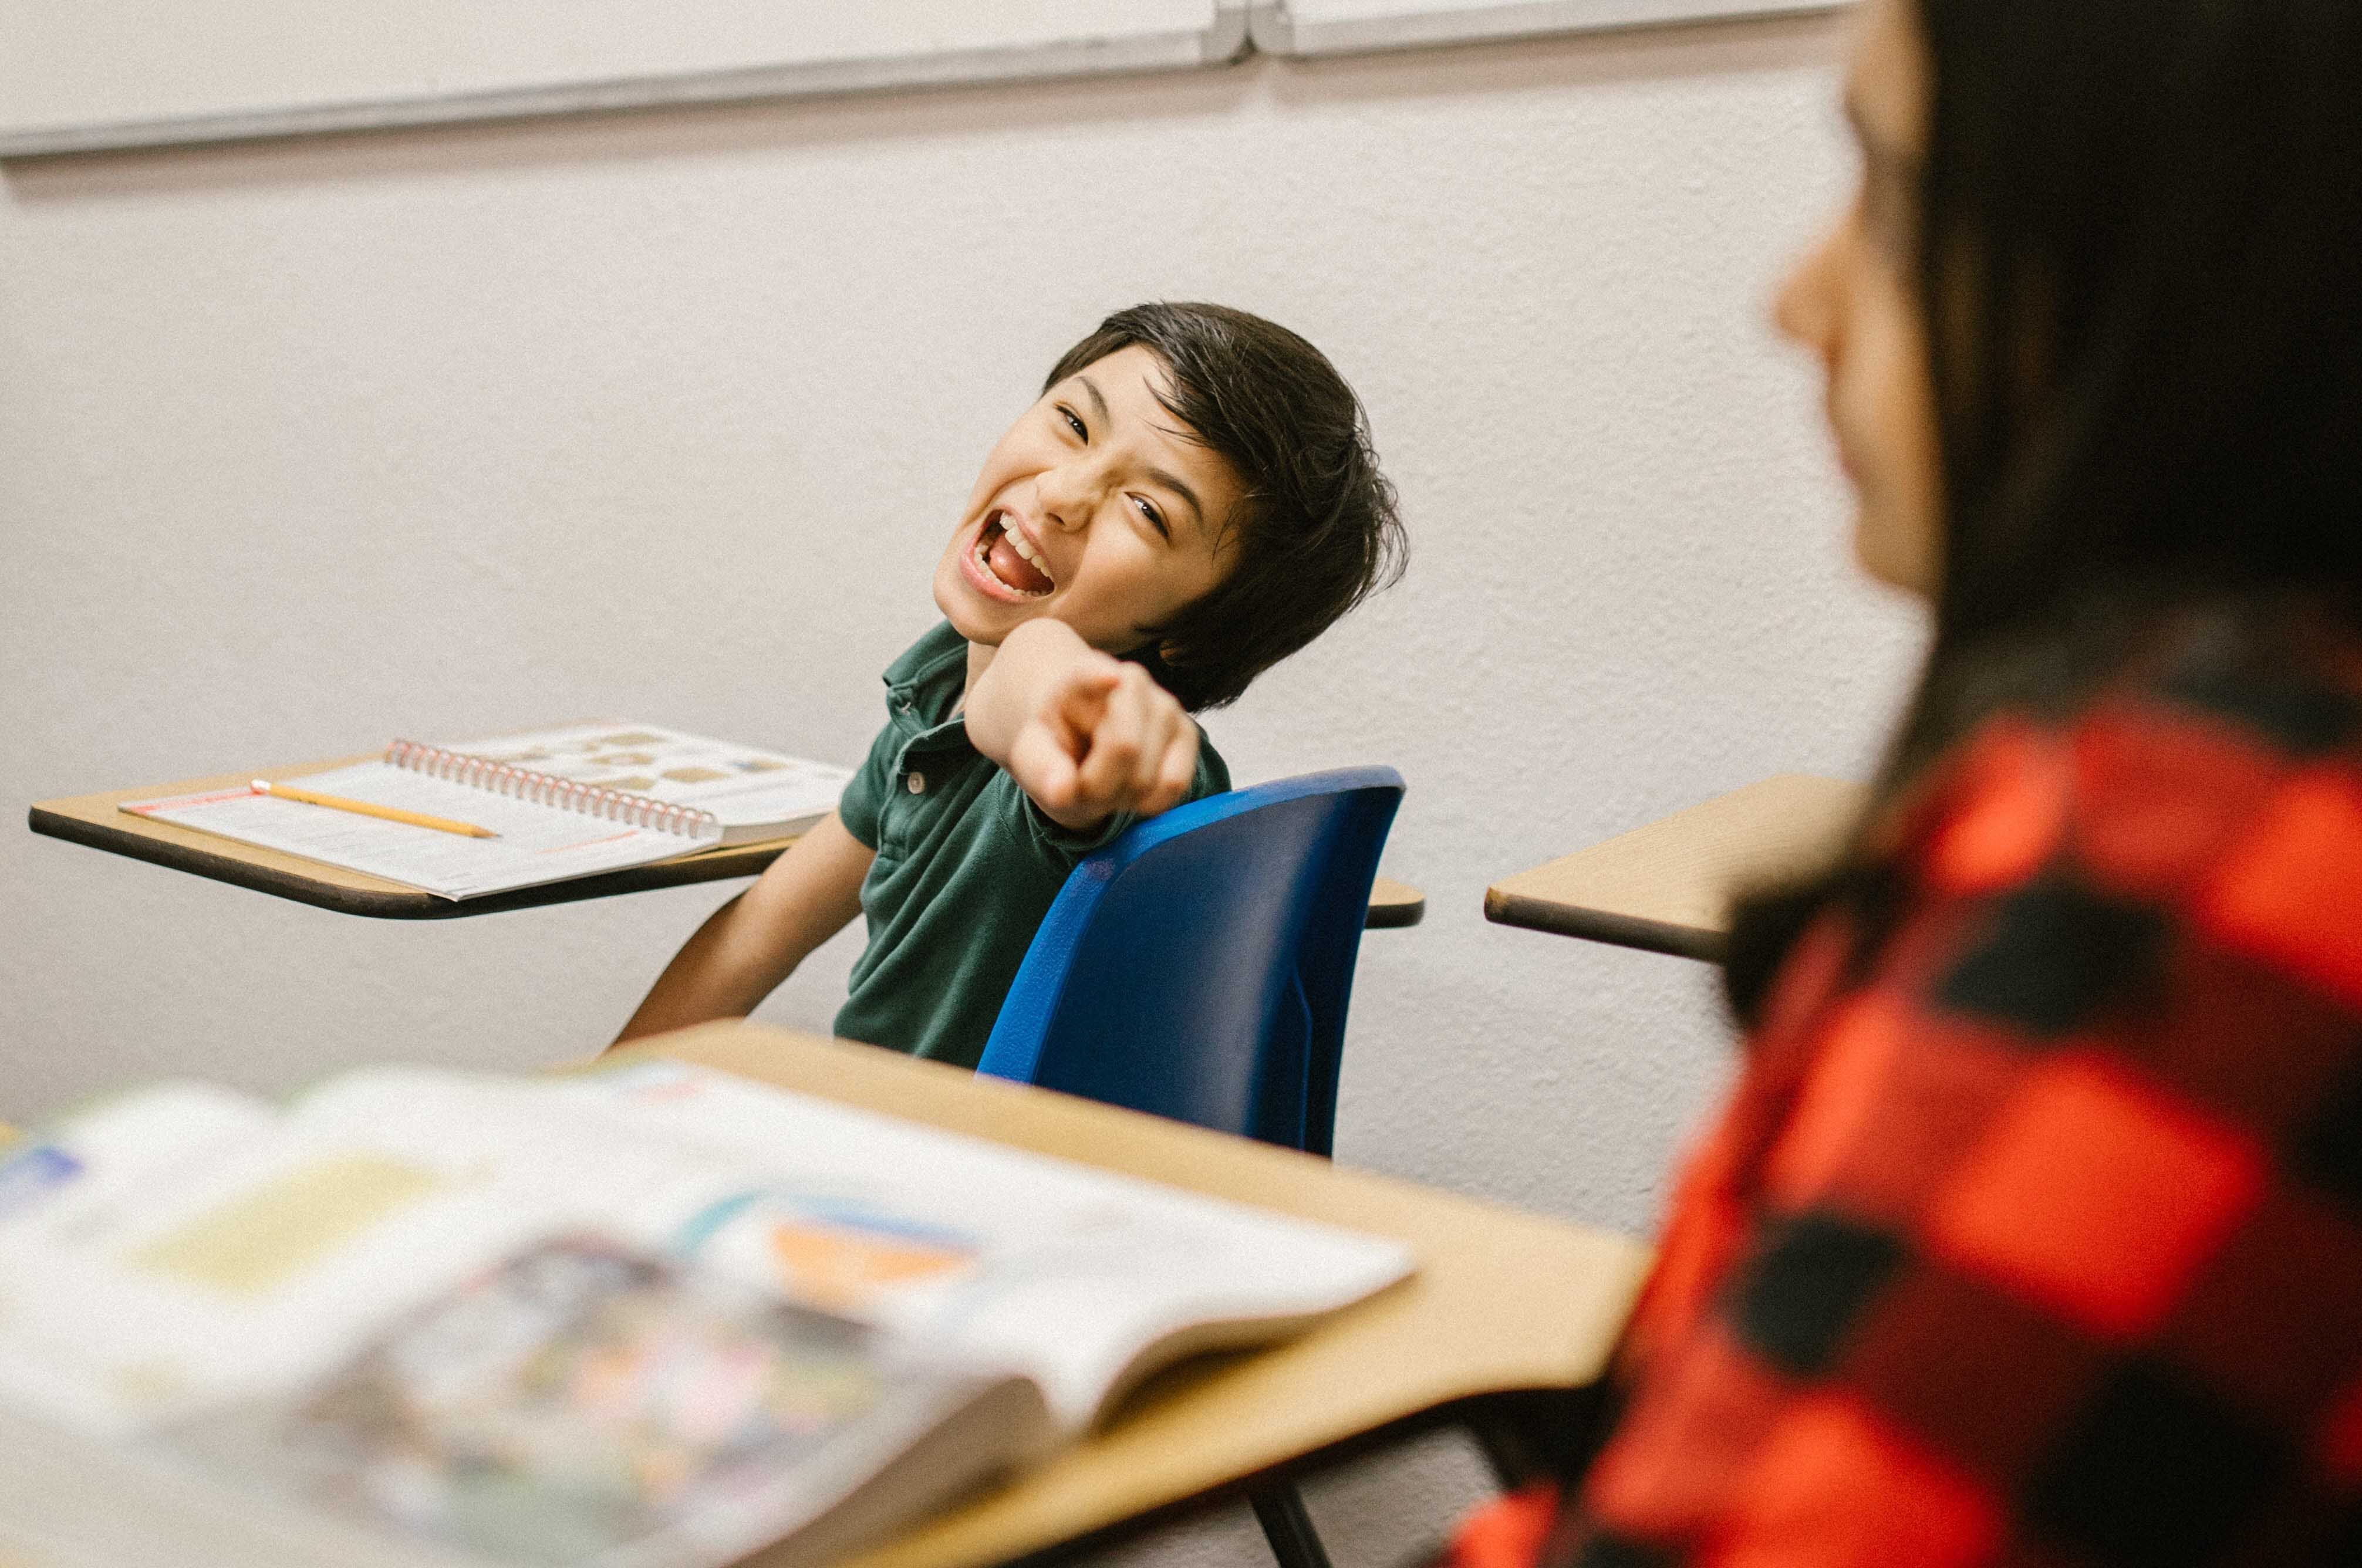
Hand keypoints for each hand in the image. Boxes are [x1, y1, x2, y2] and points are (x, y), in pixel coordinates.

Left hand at [971, 624, 1198, 830]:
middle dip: (1098, 787)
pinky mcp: (1188, 731)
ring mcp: (1164, 704)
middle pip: (1124, 748)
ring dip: (1122, 798)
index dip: (1099, 676)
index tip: (1109, 677)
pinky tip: (1132, 788)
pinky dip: (1149, 802)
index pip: (1090, 674)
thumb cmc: (1059, 745)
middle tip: (1082, 785)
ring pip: (1148, 776)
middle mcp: (1130, 680)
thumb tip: (1062, 791)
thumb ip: (1041, 770)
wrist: (1086, 737)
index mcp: (1078, 679)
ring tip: (1106, 782)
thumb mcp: (1033, 756)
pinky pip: (1174, 784)